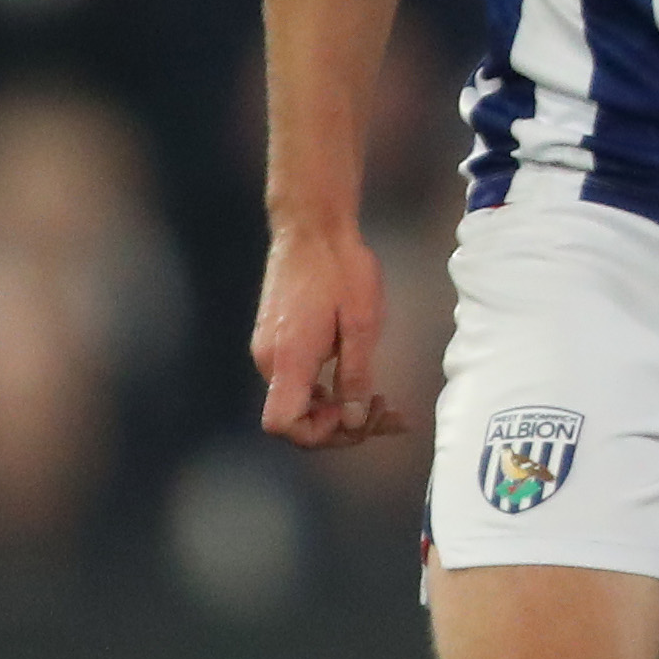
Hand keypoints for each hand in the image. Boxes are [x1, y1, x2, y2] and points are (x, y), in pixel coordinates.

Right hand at [252, 223, 413, 450]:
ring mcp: (269, 349)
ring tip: (384, 403)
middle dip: (344, 426)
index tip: (355, 415)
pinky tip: (360, 383)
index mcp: (289, 359)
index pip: (284, 425)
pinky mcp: (277, 339)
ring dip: (341, 410)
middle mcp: (270, 360)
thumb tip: (355, 420)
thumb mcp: (361, 322)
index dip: (321, 433)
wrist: (311, 225)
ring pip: (301, 401)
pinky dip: (328, 390)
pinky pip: (299, 380)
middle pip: (297, 419)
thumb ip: (356, 375)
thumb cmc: (340, 266)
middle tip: (388, 415)